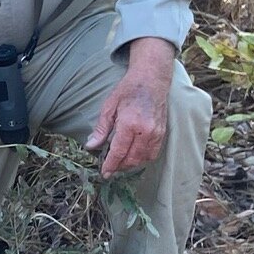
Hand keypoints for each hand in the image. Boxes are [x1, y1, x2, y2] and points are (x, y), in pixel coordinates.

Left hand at [85, 39, 173, 178]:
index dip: (110, 165)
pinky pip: (153, 153)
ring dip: (130, 164)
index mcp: (130, 124)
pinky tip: (133, 156)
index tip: (104, 173)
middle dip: (119, 166)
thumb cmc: (128, 90)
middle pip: (132, 159)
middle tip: (109, 168)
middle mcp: (146, 130)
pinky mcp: (162, 133)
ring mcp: (156, 133)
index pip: (119, 152)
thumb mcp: (109, 107)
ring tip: (119, 163)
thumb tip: (91, 146)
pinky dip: (142, 158)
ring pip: (143, 158)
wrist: (151, 80)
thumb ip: (101, 129)